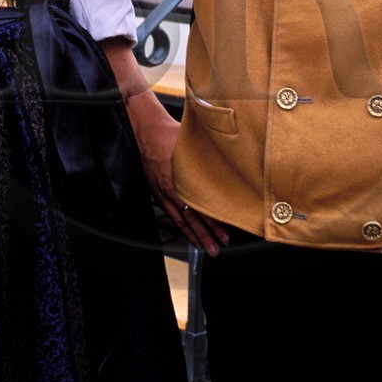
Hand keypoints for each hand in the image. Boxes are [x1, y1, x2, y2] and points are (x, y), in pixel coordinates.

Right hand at [124, 87, 228, 256]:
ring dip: (194, 236)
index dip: (214, 223)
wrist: (148, 132)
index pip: (201, 208)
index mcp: (183, 180)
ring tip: (206, 248)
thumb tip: (232, 165)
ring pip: (180, 221)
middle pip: (191, 219)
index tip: (226, 233)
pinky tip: (188, 234)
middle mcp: (172, 191)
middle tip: (217, 249)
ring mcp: (163, 194)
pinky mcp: (158, 193)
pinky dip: (181, 227)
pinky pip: (171, 215)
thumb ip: (211, 158)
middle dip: (205, 236)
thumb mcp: (195, 144)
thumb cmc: (172, 135)